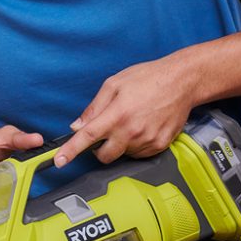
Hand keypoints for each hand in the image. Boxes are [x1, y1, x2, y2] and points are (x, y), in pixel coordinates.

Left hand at [56, 57, 196, 166]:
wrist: (182, 81)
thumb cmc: (148, 78)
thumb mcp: (114, 84)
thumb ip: (94, 108)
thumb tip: (77, 126)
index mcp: (116, 114)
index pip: (87, 137)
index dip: (70, 151)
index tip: (59, 161)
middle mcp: (131, 131)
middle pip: (104, 156)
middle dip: (99, 148)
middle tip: (107, 131)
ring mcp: (147, 141)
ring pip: (123, 155)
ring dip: (120, 144)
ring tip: (131, 122)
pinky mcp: (160, 145)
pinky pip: (140, 154)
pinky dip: (136, 145)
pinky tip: (142, 127)